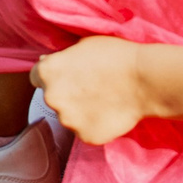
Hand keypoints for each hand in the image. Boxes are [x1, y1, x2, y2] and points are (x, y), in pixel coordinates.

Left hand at [29, 36, 149, 145]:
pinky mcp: (85, 137)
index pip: (36, 77)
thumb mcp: (82, 45)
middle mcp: (51, 98)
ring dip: (80, 111)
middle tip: (90, 88)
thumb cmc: (115, 55)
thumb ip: (60, 58)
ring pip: (69, 117)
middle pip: (53, 99)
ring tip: (103, 100)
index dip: (53, 76)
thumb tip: (44, 61)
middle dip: (66, 95)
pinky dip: (94, 125)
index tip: (69, 76)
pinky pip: (85, 131)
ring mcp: (67, 120)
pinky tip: (109, 113)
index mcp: (46, 72)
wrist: (145, 80)